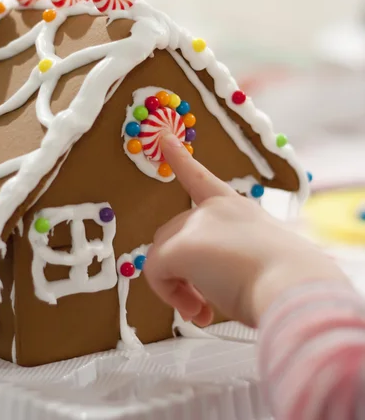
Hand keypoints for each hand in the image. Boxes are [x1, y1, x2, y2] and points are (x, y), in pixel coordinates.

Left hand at [144, 134, 347, 326]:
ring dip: (176, 287)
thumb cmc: (286, 281)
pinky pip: (157, 273)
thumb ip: (228, 263)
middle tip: (204, 305)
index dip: (181, 160)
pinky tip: (196, 310)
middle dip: (181, 272)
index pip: (201, 179)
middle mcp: (213, 210)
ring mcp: (196, 223)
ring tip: (201, 311)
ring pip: (162, 256)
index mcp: (235, 208)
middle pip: (174, 237)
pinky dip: (169, 295)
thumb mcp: (258, 261)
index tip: (165, 139)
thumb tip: (203, 291)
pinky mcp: (180, 246)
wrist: (294, 285)